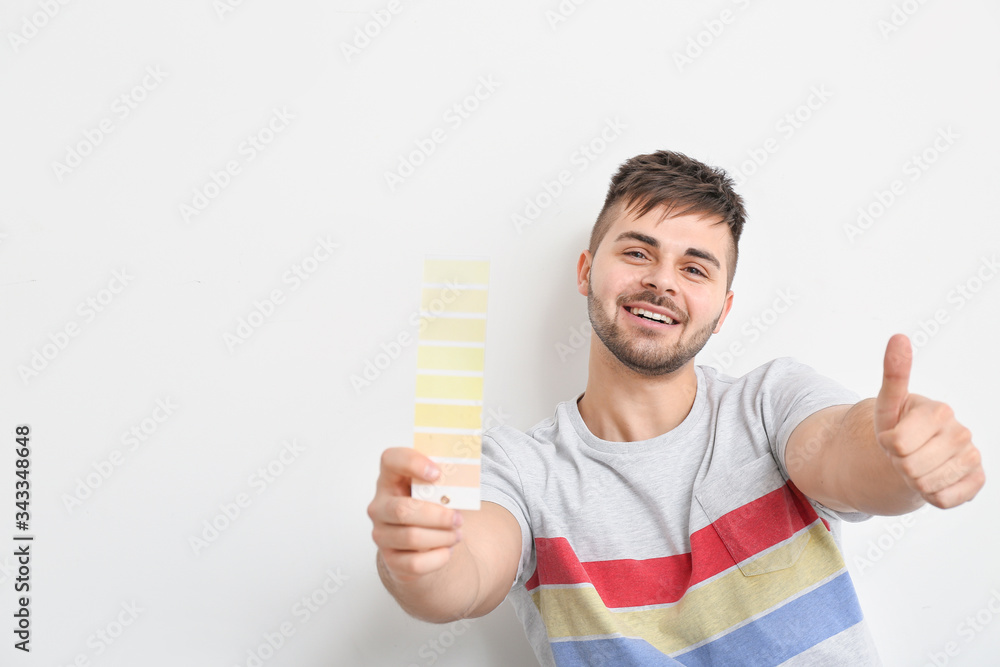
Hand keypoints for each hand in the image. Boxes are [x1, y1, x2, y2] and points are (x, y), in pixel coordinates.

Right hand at [368, 447, 463, 582]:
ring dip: (442, 536)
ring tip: (456, 535)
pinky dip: (438, 557)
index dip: (412, 463)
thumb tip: (464, 481)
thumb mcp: (434, 491)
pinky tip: (446, 550)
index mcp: (391, 479)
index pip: (390, 459)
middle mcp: (380, 507)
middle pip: (403, 510)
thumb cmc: (429, 510)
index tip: (437, 473)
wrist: (421, 547)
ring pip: (412, 538)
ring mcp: (382, 534)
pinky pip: (416, 563)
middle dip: (438, 515)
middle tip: (458, 519)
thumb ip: (444, 483)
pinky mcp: (391, 560)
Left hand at [874, 334, 984, 507]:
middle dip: (899, 464)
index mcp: (938, 410)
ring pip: (925, 486)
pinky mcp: (977, 480)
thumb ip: (893, 373)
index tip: (893, 437)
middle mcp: (960, 432)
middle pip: (910, 468)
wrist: (914, 452)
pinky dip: (931, 496)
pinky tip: (933, 479)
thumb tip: (898, 337)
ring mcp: (972, 456)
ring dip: (913, 481)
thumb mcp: (887, 404)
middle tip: (904, 454)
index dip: (887, 446)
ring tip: (917, 464)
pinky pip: (943, 500)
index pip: (898, 445)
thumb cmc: (898, 425)